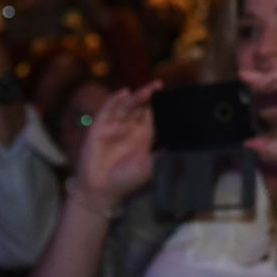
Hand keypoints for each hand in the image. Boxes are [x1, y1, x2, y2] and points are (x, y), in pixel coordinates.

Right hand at [70, 85, 158, 212]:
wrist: (101, 190)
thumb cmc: (126, 180)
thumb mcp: (147, 169)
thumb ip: (160, 158)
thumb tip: (177, 150)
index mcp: (142, 136)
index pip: (152, 115)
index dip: (159, 105)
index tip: (170, 95)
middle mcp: (129, 128)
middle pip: (141, 107)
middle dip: (149, 96)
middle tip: (159, 86)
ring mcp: (114, 126)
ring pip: (127, 106)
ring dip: (137, 97)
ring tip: (148, 91)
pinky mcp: (99, 128)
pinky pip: (107, 111)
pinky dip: (114, 100)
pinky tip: (123, 93)